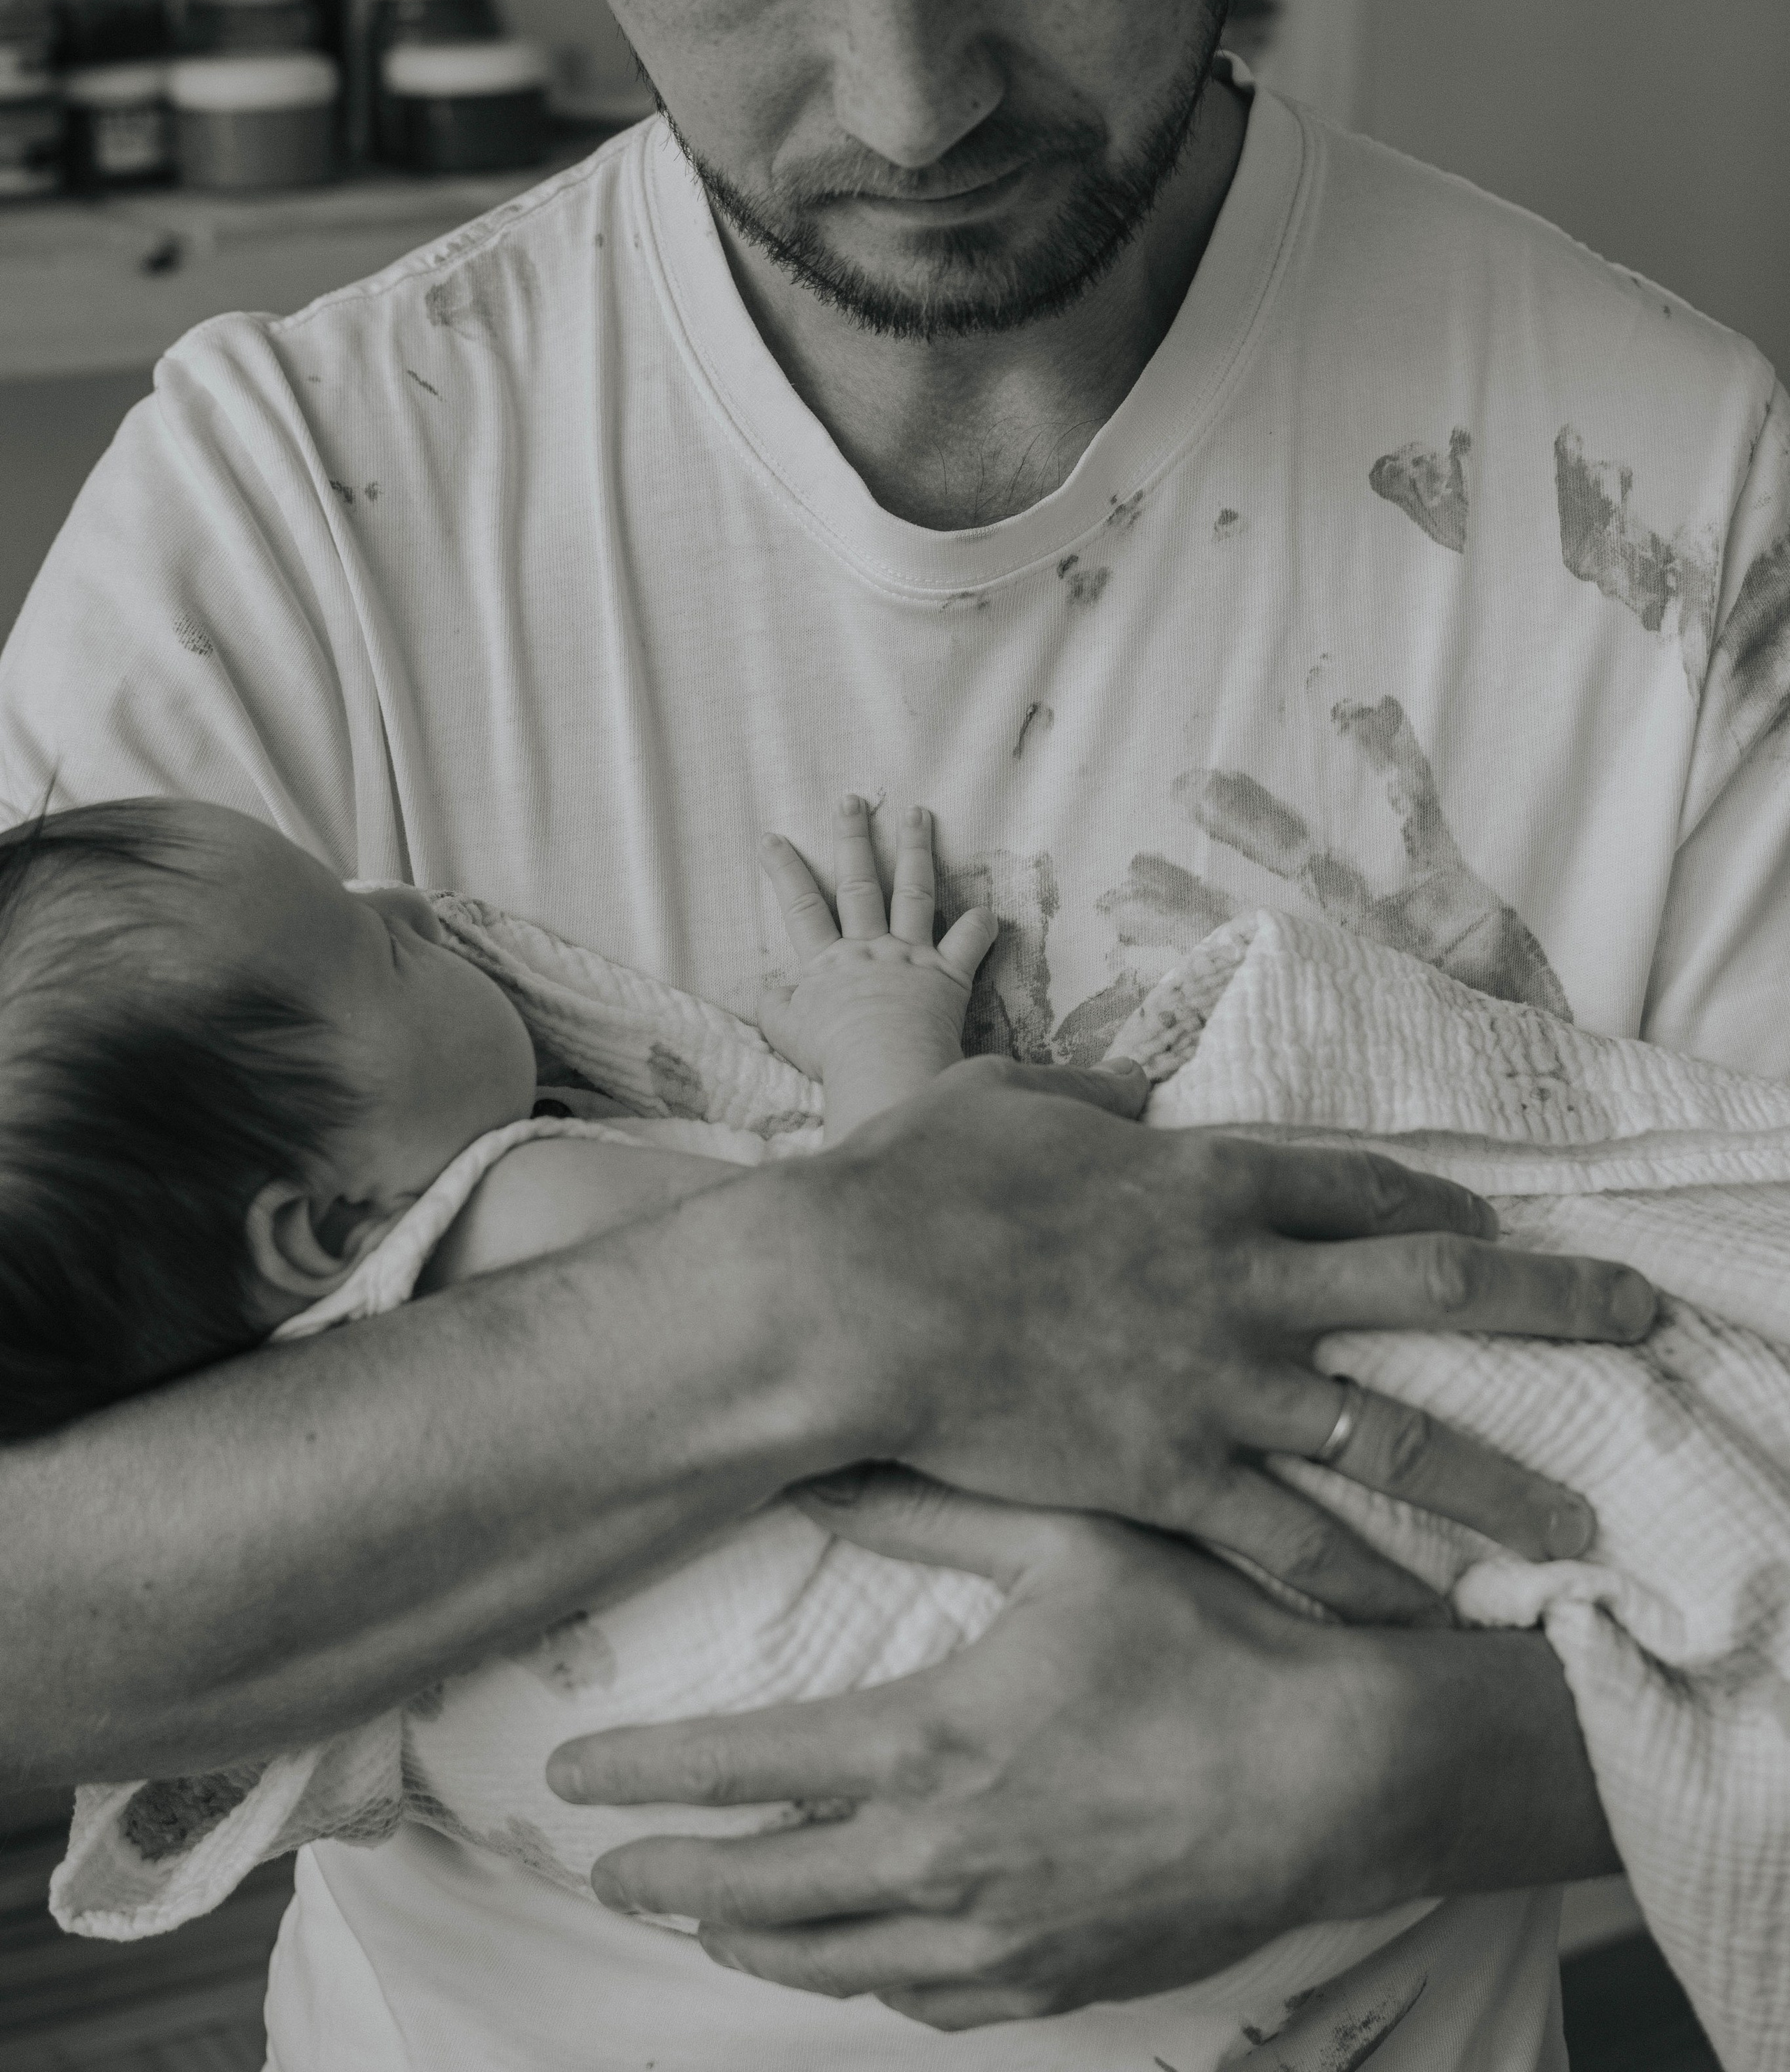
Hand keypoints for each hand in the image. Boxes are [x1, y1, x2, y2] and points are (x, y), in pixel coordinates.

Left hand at [548, 1471, 1611, 2028]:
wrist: (1340, 1771)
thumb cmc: (1207, 1643)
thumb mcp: (1066, 1541)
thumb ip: (930, 1503)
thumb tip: (819, 1463)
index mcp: (929, 1746)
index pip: (741, 1774)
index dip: (644, 1777)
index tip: (572, 1777)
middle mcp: (943, 1860)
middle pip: (759, 1892)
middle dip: (666, 1878)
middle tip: (600, 1867)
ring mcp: (1000, 1939)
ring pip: (830, 1962)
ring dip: (746, 1944)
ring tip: (696, 1920)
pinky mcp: (1058, 1981)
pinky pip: (924, 2004)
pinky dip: (860, 1982)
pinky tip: (844, 1963)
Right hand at [758, 797, 998, 1136]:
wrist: (885, 1067)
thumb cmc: (832, 1053)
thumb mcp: (784, 1030)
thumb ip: (763, 1005)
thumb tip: (729, 992)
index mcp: (828, 961)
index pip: (801, 906)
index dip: (784, 869)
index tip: (771, 836)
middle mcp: (870, 948)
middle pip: (859, 883)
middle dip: (853, 838)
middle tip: (852, 800)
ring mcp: (910, 957)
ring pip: (914, 894)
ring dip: (916, 851)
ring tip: (919, 814)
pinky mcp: (948, 975)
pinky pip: (968, 944)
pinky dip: (980, 927)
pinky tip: (988, 909)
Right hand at [790, 1061, 1654, 1619]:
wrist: (853, 1292)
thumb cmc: (910, 1183)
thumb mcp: (1004, 1097)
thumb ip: (1083, 1088)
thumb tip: (1127, 1085)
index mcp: (1202, 1174)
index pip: (1357, 1185)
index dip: (1434, 1207)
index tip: (1490, 1229)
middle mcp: (1239, 1276)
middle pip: (1429, 1289)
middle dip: (1552, 1304)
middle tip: (1640, 1317)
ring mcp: (1214, 1380)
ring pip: (1393, 1438)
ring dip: (1496, 1485)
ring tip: (1577, 1532)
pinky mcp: (1169, 1472)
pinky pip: (1291, 1542)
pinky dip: (1359, 1587)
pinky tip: (1418, 1624)